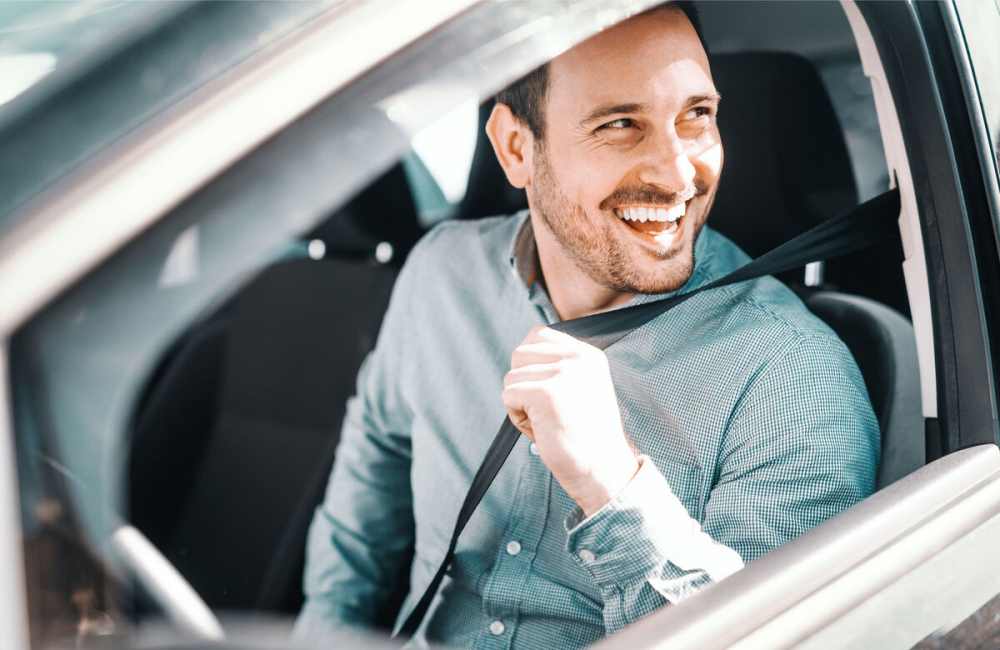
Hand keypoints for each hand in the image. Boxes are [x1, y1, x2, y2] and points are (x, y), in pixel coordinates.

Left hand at [502, 325, 639, 515]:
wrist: (604, 470)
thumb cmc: (587, 436)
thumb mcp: (582, 387)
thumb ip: (559, 366)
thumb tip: (521, 354)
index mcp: (587, 354)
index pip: (537, 335)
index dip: (530, 364)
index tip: (547, 393)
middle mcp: (577, 358)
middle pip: (519, 354)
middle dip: (523, 384)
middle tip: (547, 411)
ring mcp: (562, 373)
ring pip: (511, 377)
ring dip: (520, 403)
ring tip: (547, 421)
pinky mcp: (545, 393)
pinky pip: (508, 396)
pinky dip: (517, 418)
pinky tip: (541, 429)